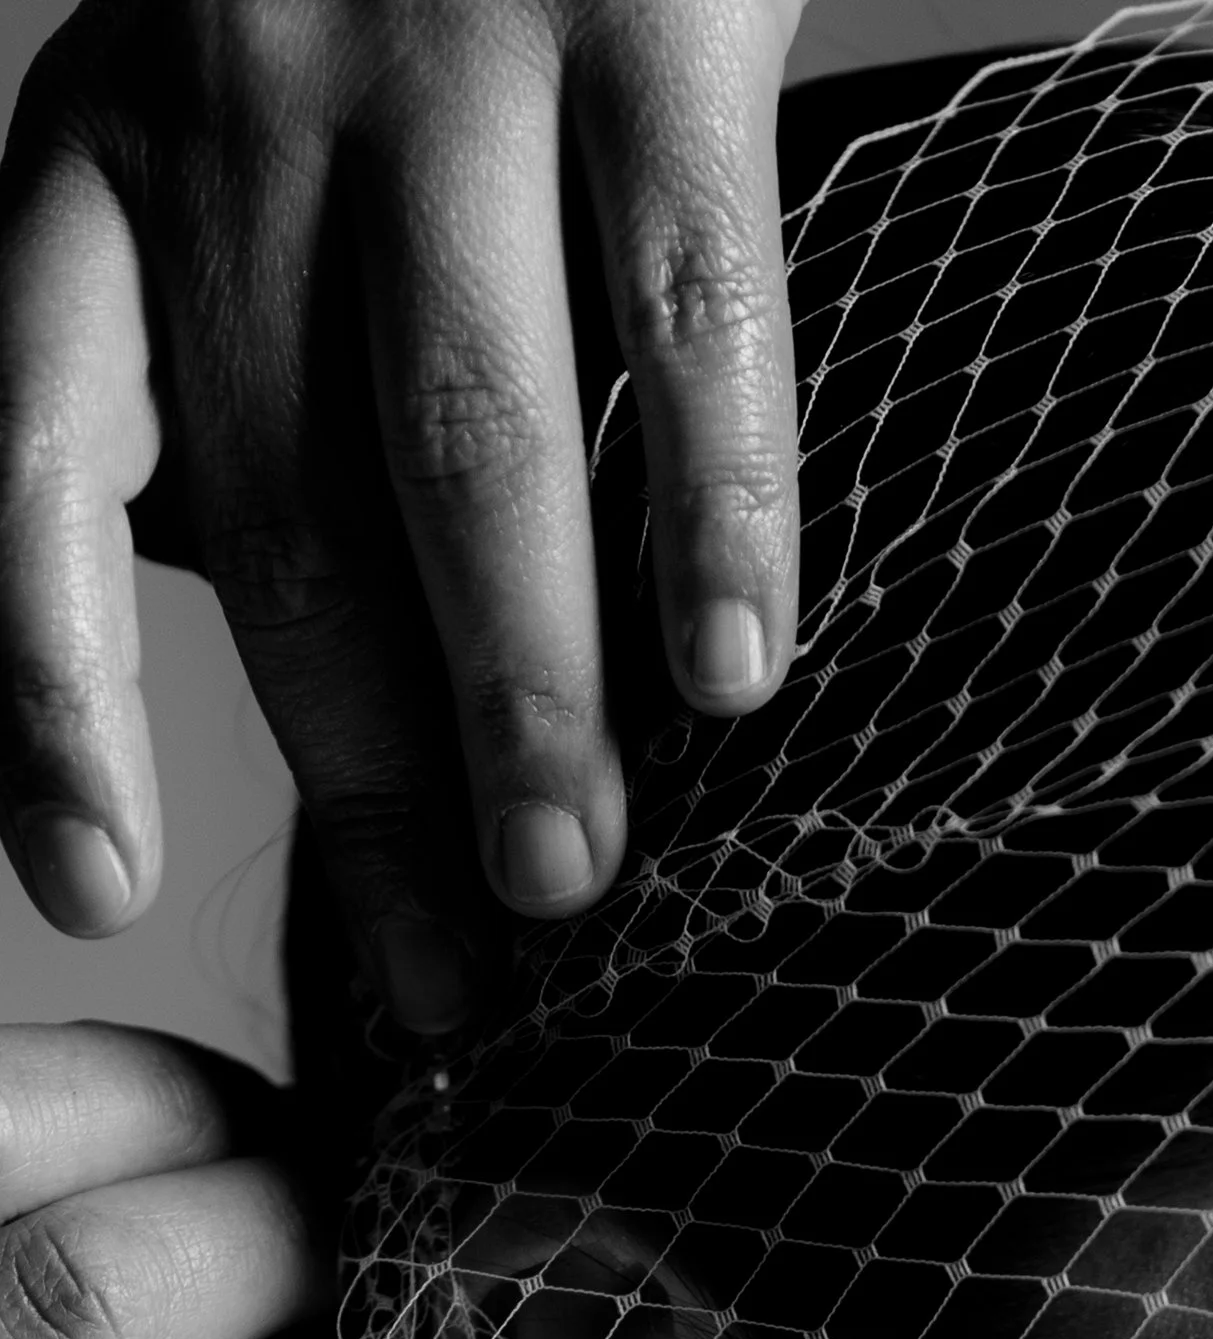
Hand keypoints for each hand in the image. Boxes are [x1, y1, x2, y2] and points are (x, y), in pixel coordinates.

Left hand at [0, 0, 803, 1025]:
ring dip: (523, 696)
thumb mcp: (234, 132)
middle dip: (362, 772)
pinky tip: (742, 677)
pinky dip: (722, 513)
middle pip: (289, 505)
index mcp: (106, 144)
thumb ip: (230, 355)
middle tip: (448, 970)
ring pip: (468, 439)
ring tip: (573, 882)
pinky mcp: (657, 8)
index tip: (91, 884)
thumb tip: (247, 655)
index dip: (50, 692)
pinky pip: (691, 315)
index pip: (30, 455)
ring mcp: (449, 45)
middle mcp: (244, 101)